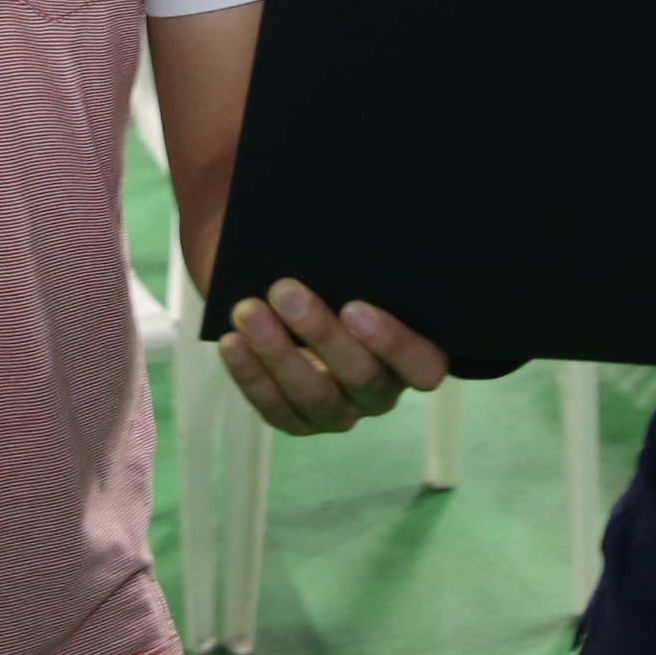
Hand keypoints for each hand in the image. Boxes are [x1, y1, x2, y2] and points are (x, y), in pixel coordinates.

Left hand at [214, 278, 449, 436]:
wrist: (288, 288)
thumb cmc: (334, 270)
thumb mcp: (353, 265)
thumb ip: (358, 264)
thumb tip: (346, 233)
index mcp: (414, 357)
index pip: (423, 366)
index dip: (394, 344)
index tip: (354, 307)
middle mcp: (381, 392)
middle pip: (361, 378)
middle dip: (321, 333)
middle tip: (285, 290)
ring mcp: (339, 412)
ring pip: (315, 397)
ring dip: (278, 353)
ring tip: (248, 312)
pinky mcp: (297, 421)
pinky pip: (276, 409)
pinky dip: (251, 375)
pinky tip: (232, 342)